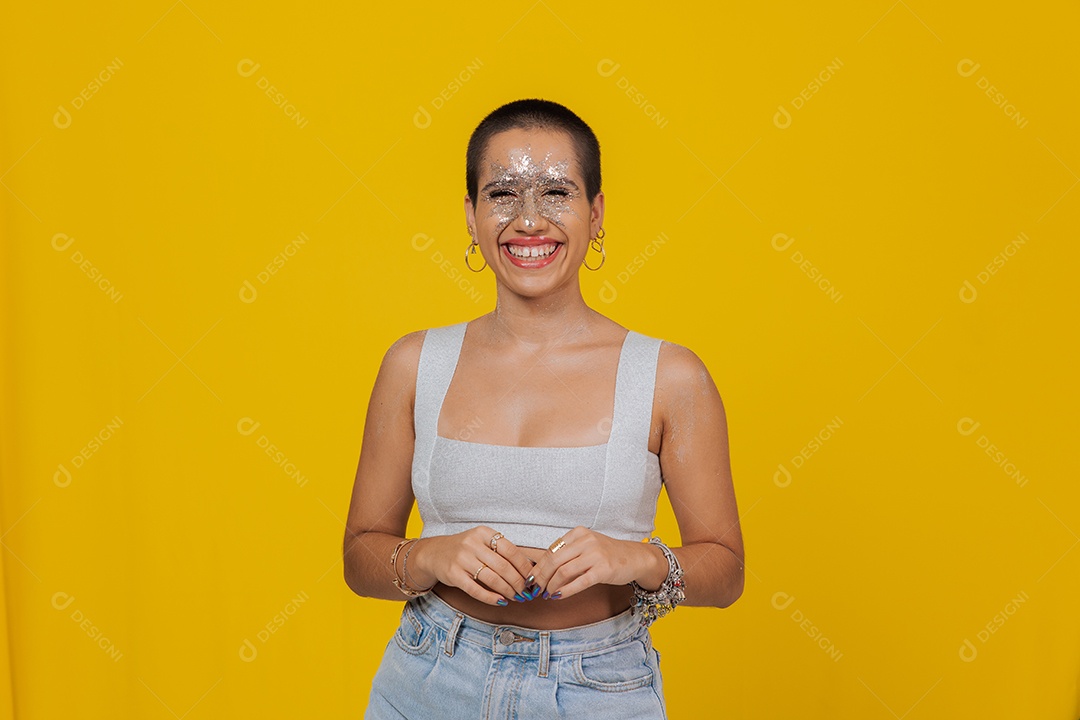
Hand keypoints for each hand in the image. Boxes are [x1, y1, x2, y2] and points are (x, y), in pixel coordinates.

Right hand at [410, 526, 533, 605]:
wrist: (433, 553)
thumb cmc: (465, 549)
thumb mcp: (481, 541)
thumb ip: (501, 551)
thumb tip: (528, 568)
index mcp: (483, 533)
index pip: (510, 550)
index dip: (524, 566)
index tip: (532, 578)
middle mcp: (472, 544)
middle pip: (503, 566)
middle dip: (518, 582)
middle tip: (526, 592)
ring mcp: (462, 559)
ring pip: (492, 579)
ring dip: (507, 591)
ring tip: (516, 597)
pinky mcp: (453, 575)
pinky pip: (476, 589)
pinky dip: (491, 597)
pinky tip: (500, 601)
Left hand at [528, 526, 659, 600]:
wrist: (635, 557)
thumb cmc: (607, 554)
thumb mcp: (586, 547)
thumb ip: (567, 555)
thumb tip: (541, 572)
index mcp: (579, 533)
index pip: (551, 550)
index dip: (538, 567)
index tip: (531, 578)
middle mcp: (586, 541)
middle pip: (553, 561)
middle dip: (540, 577)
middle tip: (535, 589)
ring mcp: (595, 555)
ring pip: (563, 571)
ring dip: (551, 586)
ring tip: (546, 594)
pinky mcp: (603, 570)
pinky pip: (578, 582)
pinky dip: (565, 591)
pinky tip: (558, 596)